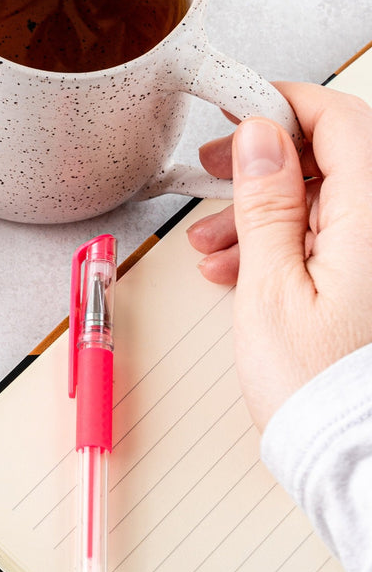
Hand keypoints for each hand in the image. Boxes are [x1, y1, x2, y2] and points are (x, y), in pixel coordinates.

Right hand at [186, 81, 371, 429]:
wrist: (357, 467)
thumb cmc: (317, 391)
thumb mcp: (270, 286)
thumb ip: (267, 201)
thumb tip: (261, 136)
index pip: (343, 122)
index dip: (286, 105)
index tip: (240, 110)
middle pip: (334, 159)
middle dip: (267, 160)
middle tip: (216, 169)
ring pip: (328, 202)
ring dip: (267, 210)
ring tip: (214, 243)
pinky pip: (333, 240)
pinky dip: (286, 243)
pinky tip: (240, 268)